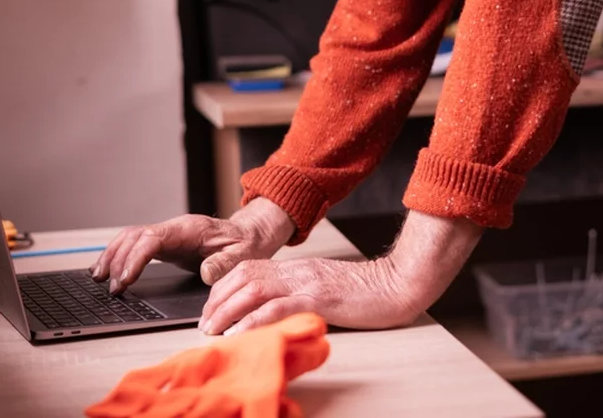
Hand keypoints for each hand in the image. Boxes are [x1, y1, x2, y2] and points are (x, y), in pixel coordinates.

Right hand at [91, 198, 294, 293]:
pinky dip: (119, 255)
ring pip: (130, 237)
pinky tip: (109, 270)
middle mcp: (174, 228)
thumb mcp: (242, 256)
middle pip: (135, 236)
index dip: (135, 258)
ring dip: (113, 255)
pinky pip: (136, 244)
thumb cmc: (245, 246)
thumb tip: (207, 273)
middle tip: (111, 287)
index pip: (153, 238)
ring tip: (99, 277)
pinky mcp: (165, 243)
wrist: (249, 235)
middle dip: (118, 260)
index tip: (125, 279)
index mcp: (190, 229)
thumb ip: (224, 263)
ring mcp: (167, 234)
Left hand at [199, 256, 420, 335]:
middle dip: (218, 300)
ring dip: (227, 310)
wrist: (398, 282)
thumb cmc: (367, 291)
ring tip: (213, 330)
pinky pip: (278, 307)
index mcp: (297, 268)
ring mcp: (307, 283)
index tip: (212, 309)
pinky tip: (240, 334)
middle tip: (204, 323)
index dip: (223, 287)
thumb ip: (301, 291)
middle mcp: (297, 271)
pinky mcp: (319, 298)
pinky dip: (253, 320)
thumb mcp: (326, 285)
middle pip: (244, 276)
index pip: (248, 269)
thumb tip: (274, 309)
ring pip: (254, 289)